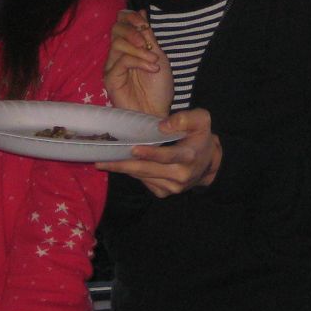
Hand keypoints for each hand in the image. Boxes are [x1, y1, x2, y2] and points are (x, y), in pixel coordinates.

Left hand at [97, 107, 219, 197]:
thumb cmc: (201, 136)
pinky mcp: (164, 192)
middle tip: (102, 161)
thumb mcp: (201, 120)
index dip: (150, 153)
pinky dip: (132, 173)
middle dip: (123, 165)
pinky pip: (144, 182)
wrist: (208, 162)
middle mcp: (180, 175)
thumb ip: (184, 118)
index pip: (167, 156)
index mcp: (189, 156)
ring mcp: (172, 187)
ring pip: (143, 177)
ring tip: (104, 162)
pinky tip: (121, 166)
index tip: (133, 148)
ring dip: (123, 169)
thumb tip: (161, 126)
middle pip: (147, 170)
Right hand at [103, 10, 173, 116]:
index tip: (143, 22)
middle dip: (133, 31)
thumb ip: (147, 35)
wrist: (158, 111)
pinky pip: (121, 61)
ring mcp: (112, 66)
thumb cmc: (159, 88)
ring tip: (154, 61)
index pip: (120, 23)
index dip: (129, 17)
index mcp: (129, 47)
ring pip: (118, 44)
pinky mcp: (110, 78)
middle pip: (115, 29)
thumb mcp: (158, 56)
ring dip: (139, 50)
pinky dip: (138, 61)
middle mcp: (118, 54)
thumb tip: (140, 11)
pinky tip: (151, 68)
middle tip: (148, 43)